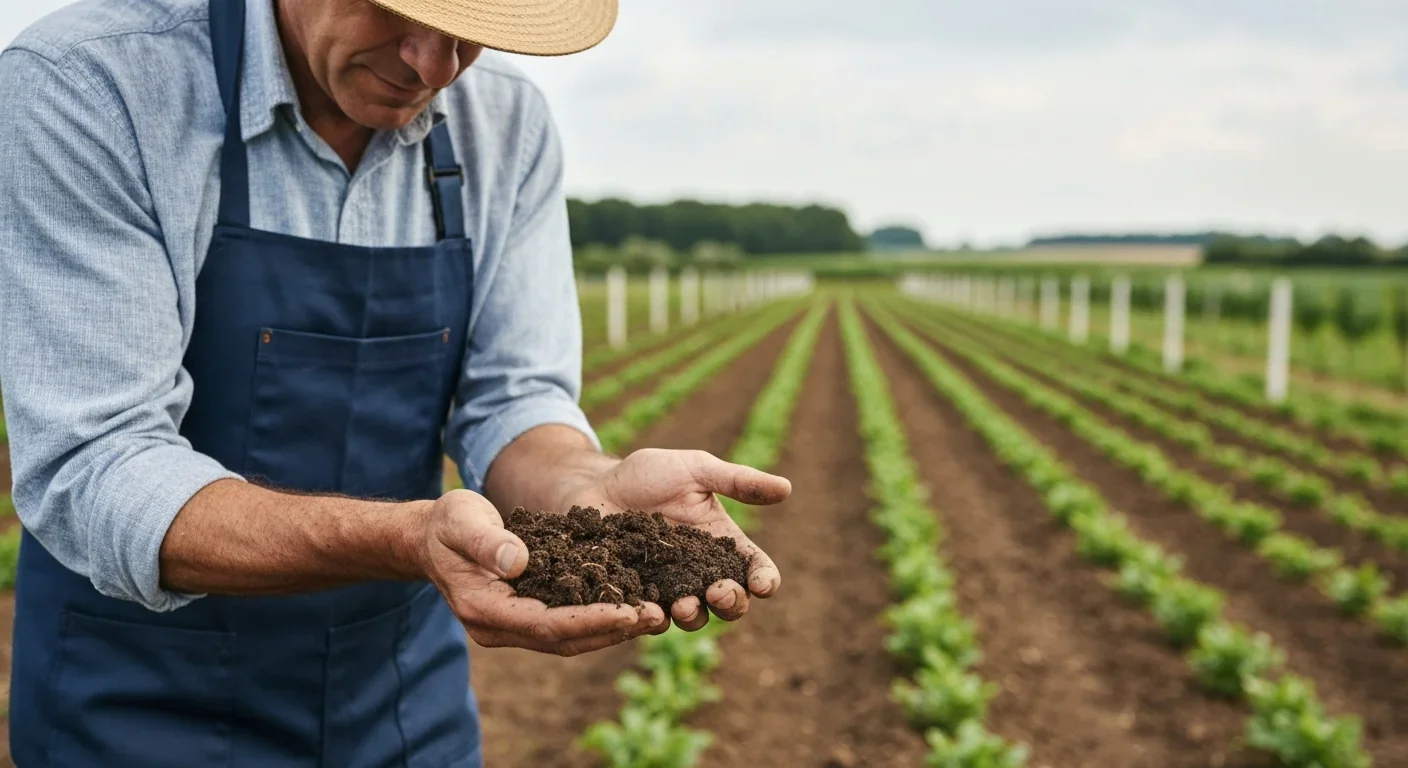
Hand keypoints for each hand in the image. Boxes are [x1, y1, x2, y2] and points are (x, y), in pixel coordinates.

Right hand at [417, 489, 670, 655]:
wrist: (433, 536)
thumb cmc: (448, 523)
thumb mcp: (462, 521)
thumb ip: (487, 541)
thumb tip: (518, 560)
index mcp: (484, 608)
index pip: (545, 624)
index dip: (590, 620)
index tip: (629, 612)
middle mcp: (500, 626)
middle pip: (564, 638)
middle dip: (612, 629)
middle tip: (657, 616)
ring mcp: (513, 625)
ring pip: (570, 637)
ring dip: (613, 628)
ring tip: (656, 614)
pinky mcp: (526, 614)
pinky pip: (569, 622)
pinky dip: (601, 617)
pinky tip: (633, 604)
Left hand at [556, 448, 789, 631]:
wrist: (595, 485)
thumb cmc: (648, 474)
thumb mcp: (695, 470)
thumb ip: (737, 481)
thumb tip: (787, 488)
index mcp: (722, 543)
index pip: (754, 569)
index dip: (765, 580)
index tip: (763, 583)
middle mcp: (700, 571)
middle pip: (731, 603)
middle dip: (732, 603)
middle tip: (719, 591)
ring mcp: (668, 588)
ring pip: (694, 617)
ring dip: (695, 615)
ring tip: (683, 603)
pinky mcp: (636, 598)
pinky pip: (650, 618)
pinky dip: (654, 619)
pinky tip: (651, 611)